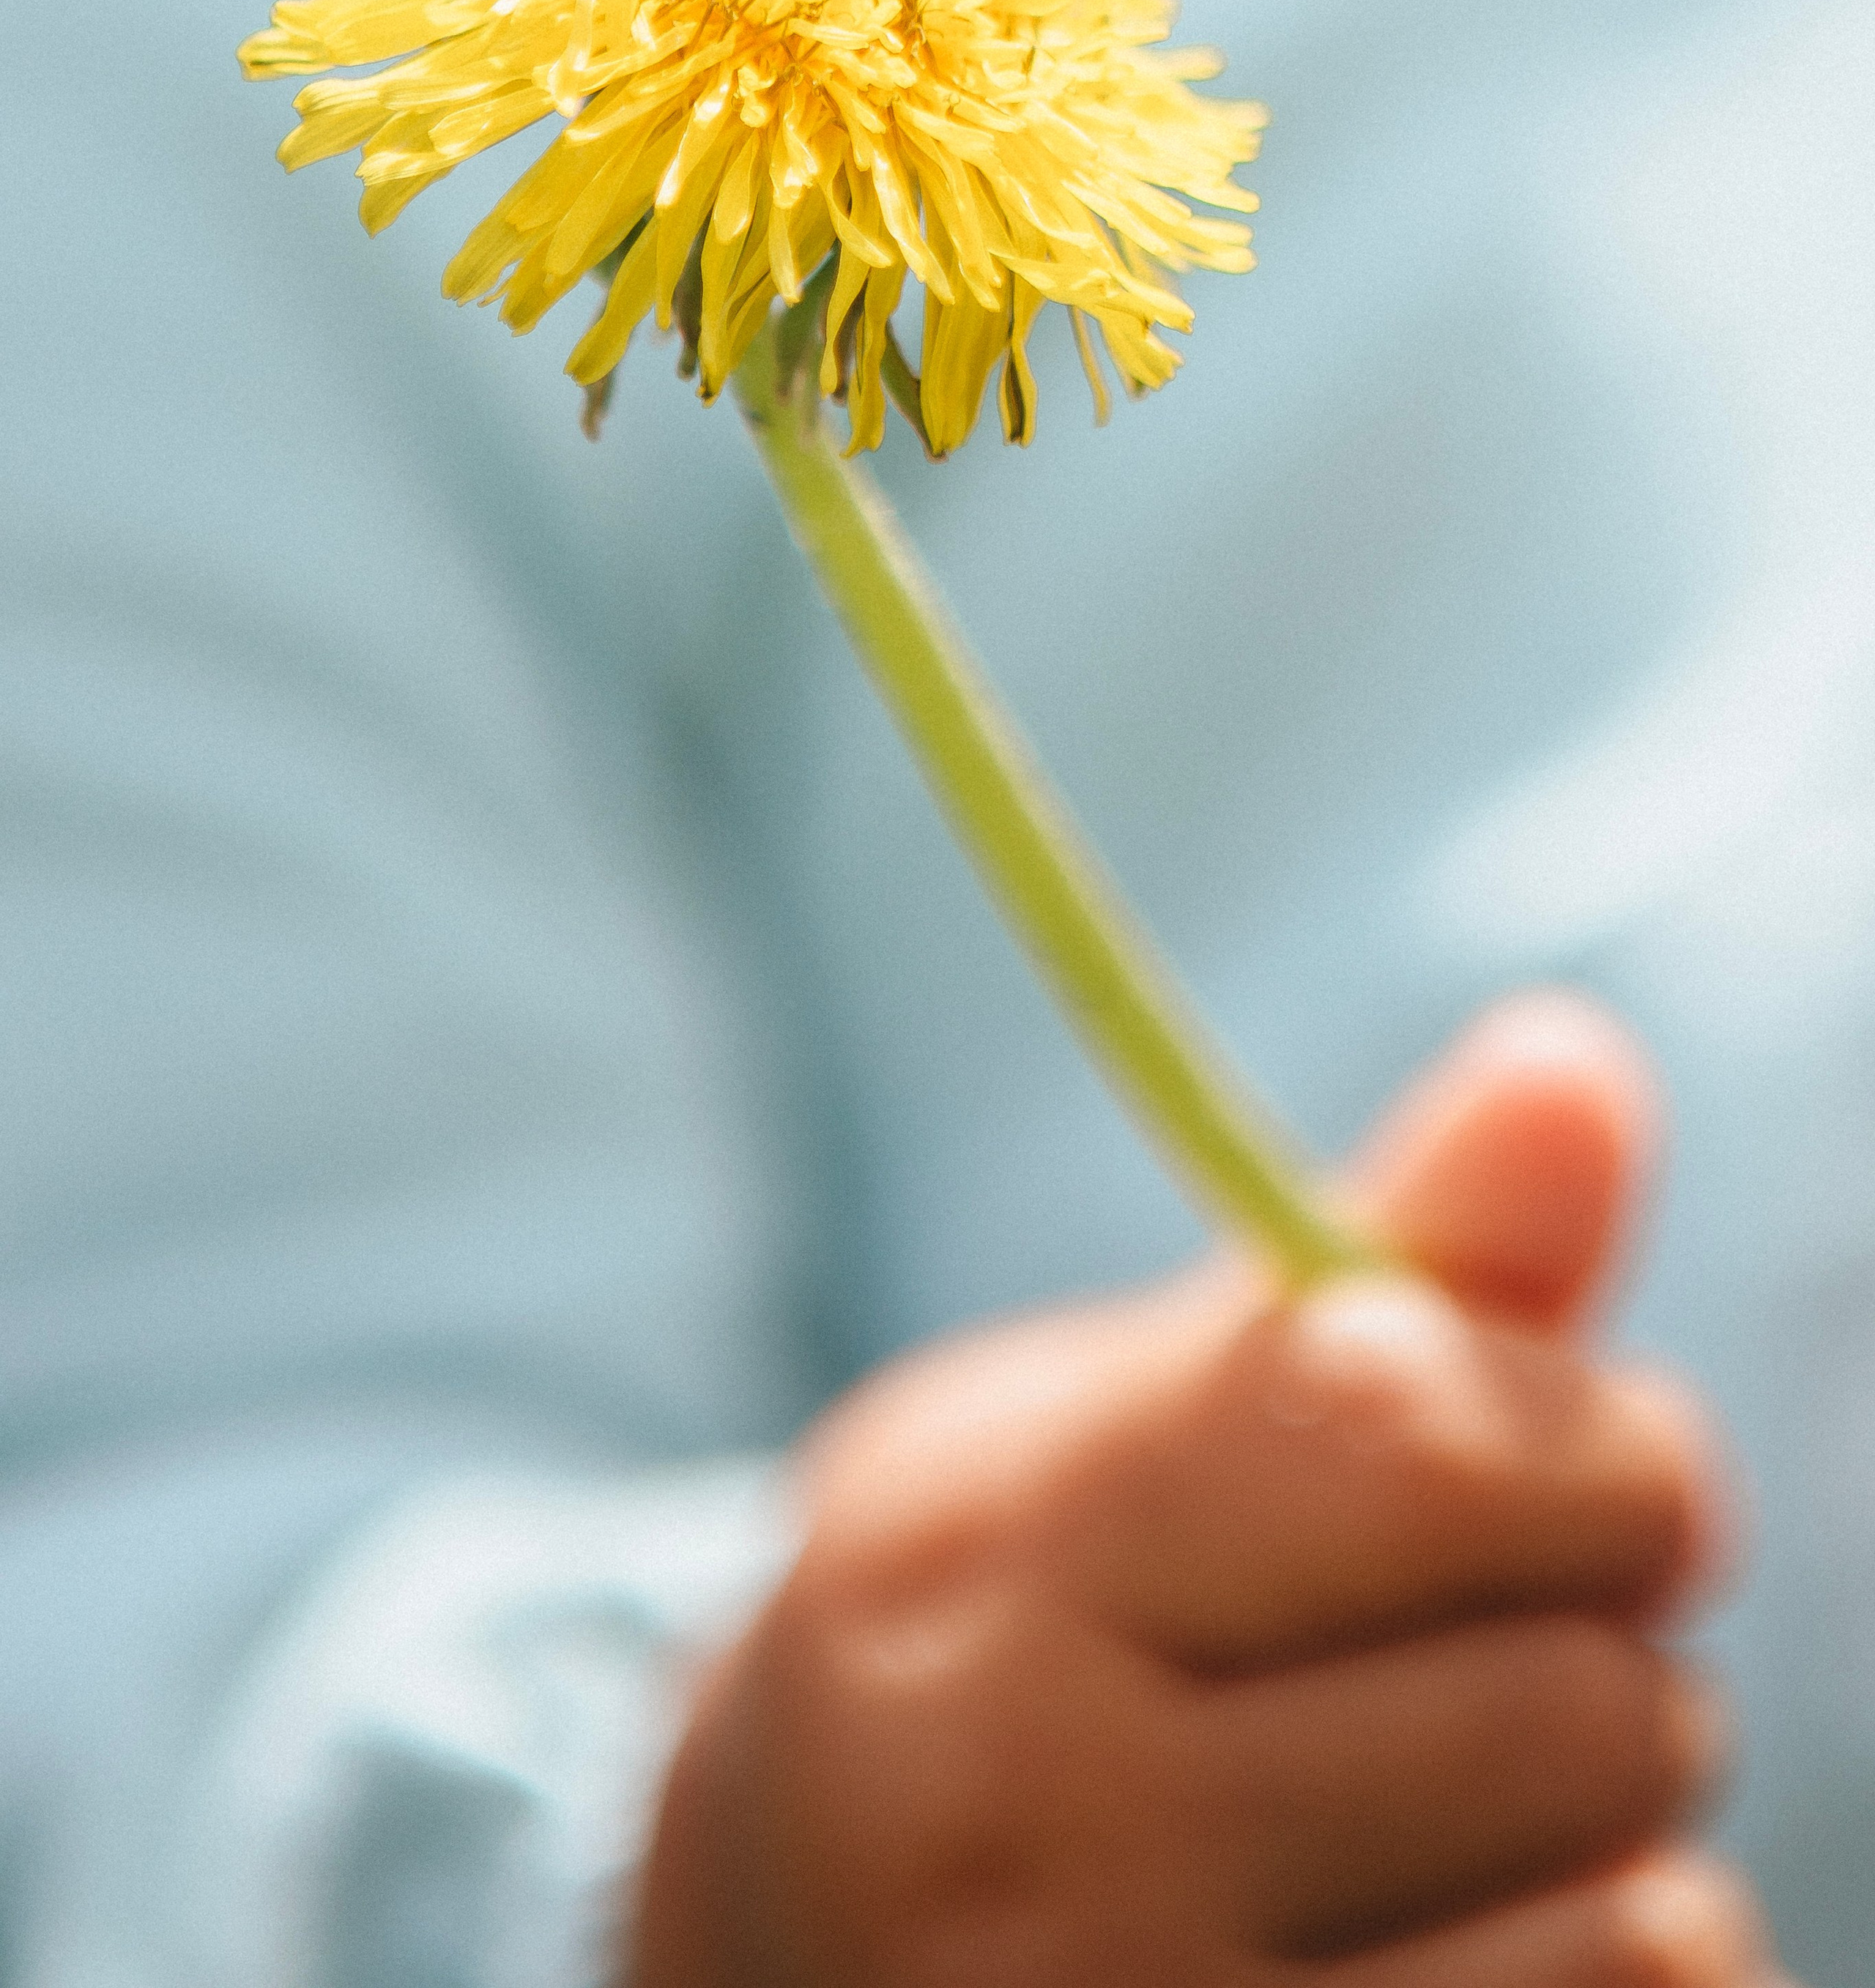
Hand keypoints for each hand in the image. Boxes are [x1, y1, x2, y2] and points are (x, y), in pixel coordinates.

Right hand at [634, 993, 1782, 1985]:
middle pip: (1575, 1698)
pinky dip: (1609, 1985)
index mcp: (991, 1556)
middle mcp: (1023, 1824)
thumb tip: (1583, 1056)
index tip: (1591, 1456)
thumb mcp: (1135, 1423)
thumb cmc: (1018, 1638)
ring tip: (1466, 1820)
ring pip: (1643, 1924)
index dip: (1593, 1441)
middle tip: (1503, 1651)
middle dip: (1609, 1645)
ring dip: (1624, 1848)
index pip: (1409, 1438)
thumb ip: (1386, 1265)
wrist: (782, 1947)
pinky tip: (1462, 1949)